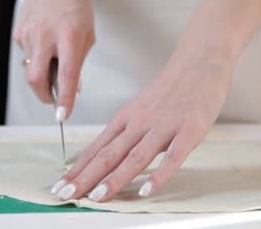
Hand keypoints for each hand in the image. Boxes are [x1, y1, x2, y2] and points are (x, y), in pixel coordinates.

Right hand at [13, 0, 94, 120]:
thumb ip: (79, 60)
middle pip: (36, 79)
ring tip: (54, 57)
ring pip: (31, 69)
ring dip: (43, 73)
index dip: (65, 98)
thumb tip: (72, 86)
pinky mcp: (18, 34)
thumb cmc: (74, 3)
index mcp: (69, 35)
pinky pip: (27, 56)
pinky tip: (45, 41)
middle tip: (54, 98)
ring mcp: (28, 35)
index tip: (63, 114)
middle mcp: (46, 36)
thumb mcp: (87, 31)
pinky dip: (37, 57)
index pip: (66, 75)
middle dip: (44, 96)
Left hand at [50, 51, 233, 201]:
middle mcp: (139, 123)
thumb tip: (104, 157)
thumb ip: (125, 133)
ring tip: (98, 197)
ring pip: (135, 157)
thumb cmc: (171, 88)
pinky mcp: (189, 131)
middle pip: (109, 155)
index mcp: (126, 118)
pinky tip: (147, 190)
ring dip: (115, 178)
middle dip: (86, 177)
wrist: (200, 62)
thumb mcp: (140, 109)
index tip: (61, 186)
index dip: (77, 169)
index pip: (96, 149)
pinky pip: (173, 157)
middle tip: (67, 195)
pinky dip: (159, 175)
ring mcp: (164, 127)